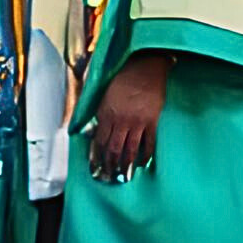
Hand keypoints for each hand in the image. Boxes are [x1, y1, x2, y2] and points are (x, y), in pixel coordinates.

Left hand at [89, 53, 169, 179]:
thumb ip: (98, 111)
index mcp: (106, 113)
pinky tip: (143, 164)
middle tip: (109, 175)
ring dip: (126, 164)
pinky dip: (146, 155)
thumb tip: (90, 127)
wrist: (144, 67)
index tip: (96, 166)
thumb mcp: (102, 93)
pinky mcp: (152, 122)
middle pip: (114, 149)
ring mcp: (137, 123)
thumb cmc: (121, 77)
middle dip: (111, 164)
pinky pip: (149, 143)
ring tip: (124, 175)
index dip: (97, 156)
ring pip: (130, 149)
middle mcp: (120, 121)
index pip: (99, 141)